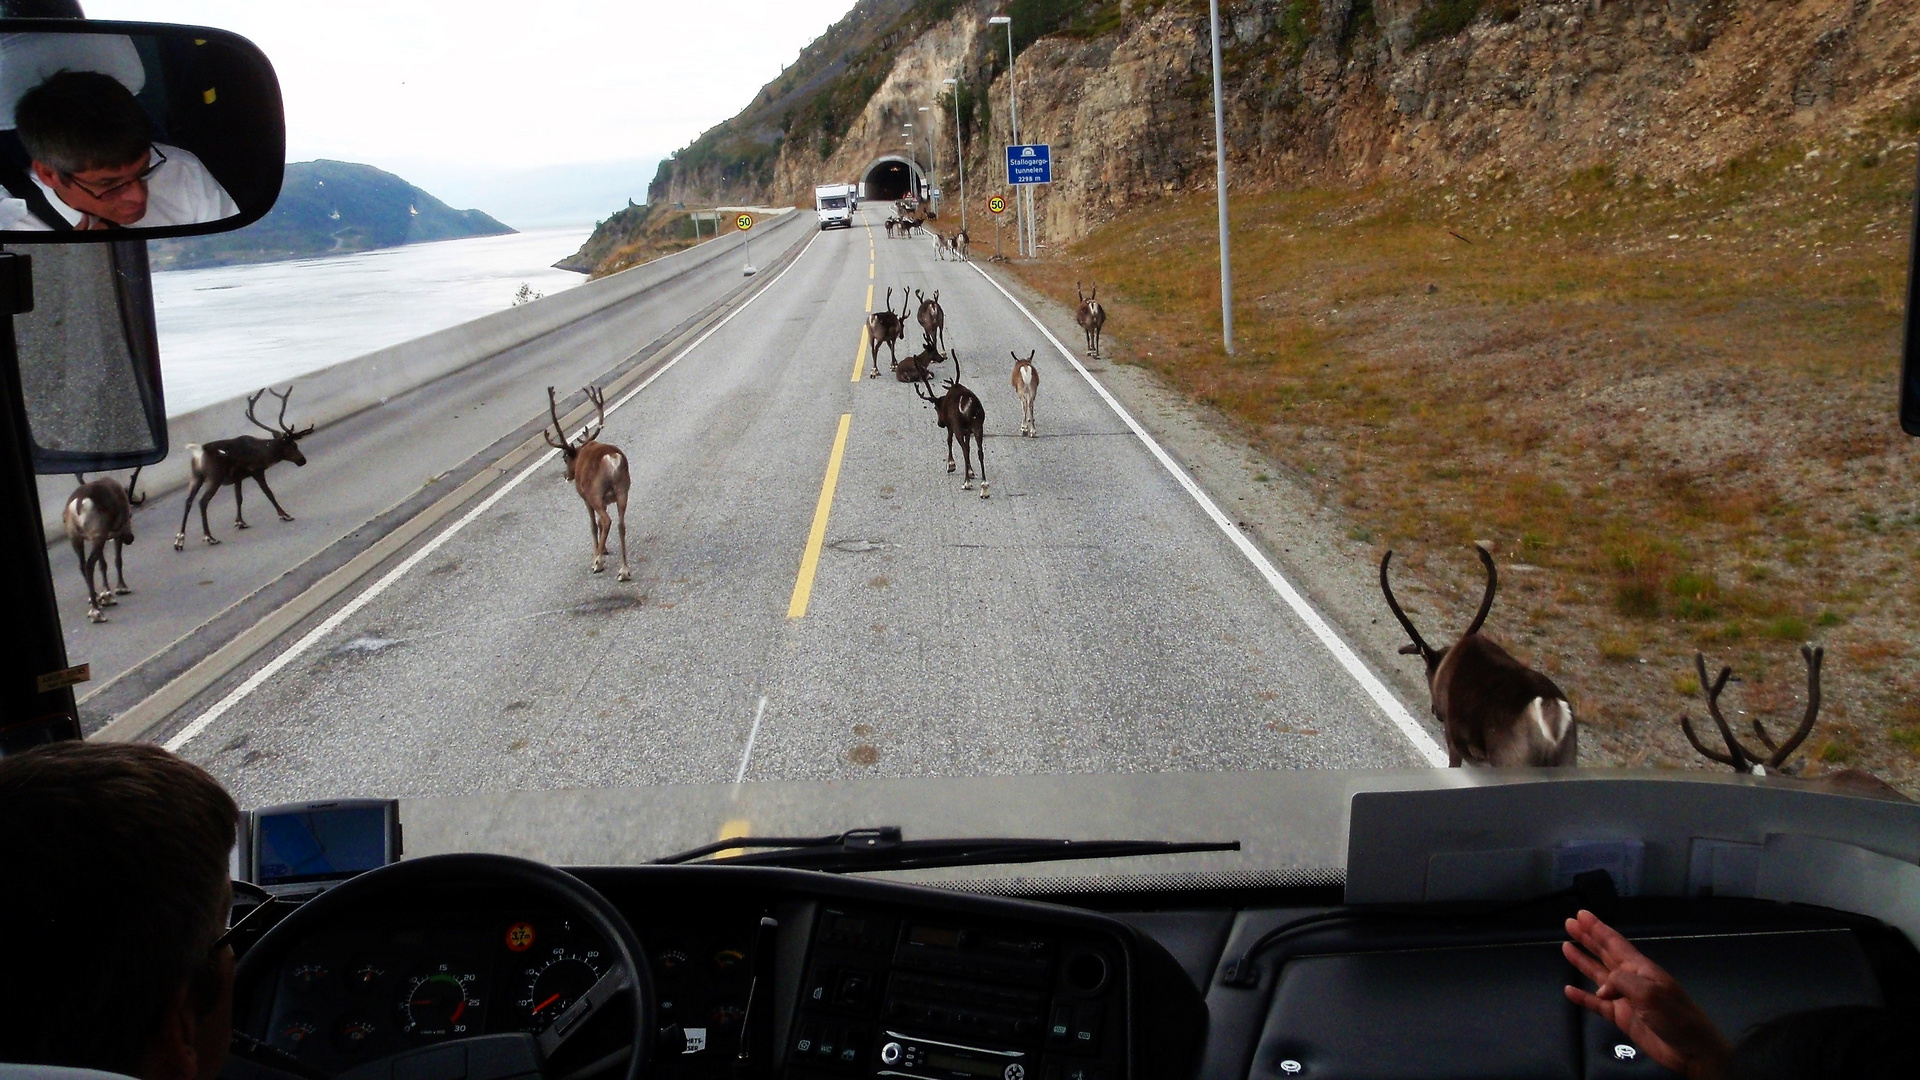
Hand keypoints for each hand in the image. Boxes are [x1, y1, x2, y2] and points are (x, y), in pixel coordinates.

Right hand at [1562, 910, 1731, 1079]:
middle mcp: (1631, 979)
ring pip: (1598, 975)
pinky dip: (1583, 997)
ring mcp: (1625, 998)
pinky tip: (1569, 991)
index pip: (1615, 943)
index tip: (1582, 915)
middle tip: (1569, 923)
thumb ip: (1621, 982)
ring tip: (1566, 947)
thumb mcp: (1650, 993)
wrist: (1691, 1050)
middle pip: (1604, 954)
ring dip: (1583, 962)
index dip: (1598, 928)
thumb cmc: (1676, 1016)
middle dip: (1588, 938)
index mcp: (1641, 969)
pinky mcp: (1622, 1017)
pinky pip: (1596, 1005)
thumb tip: (1601, 988)